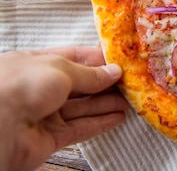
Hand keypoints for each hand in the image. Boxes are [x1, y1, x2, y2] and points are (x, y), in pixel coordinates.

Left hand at [0, 47, 128, 170]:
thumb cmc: (24, 84)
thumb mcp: (61, 68)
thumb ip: (90, 73)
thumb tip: (114, 72)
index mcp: (35, 63)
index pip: (72, 58)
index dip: (97, 59)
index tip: (121, 60)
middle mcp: (39, 88)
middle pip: (80, 84)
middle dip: (106, 83)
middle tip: (131, 81)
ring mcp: (45, 114)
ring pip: (83, 107)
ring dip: (107, 103)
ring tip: (132, 99)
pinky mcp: (51, 137)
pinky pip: (80, 128)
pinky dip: (100, 123)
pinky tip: (119, 117)